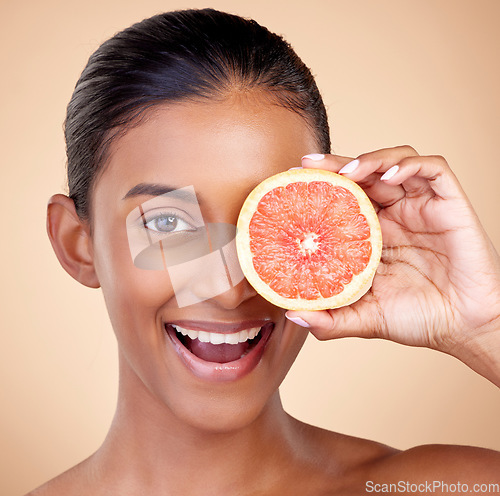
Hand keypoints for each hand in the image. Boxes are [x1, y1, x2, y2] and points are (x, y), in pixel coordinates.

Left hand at [286, 146, 499, 377]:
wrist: (464, 329)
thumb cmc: (418, 319)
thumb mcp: (364, 317)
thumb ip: (330, 319)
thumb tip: (292, 314)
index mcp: (373, 234)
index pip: (344, 197)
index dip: (321, 185)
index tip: (294, 181)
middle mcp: (395, 215)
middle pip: (364, 174)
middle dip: (336, 165)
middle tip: (309, 164)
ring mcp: (421, 207)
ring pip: (395, 162)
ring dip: (371, 159)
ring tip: (348, 172)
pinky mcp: (449, 204)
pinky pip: (434, 170)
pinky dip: (410, 164)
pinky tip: (389, 176)